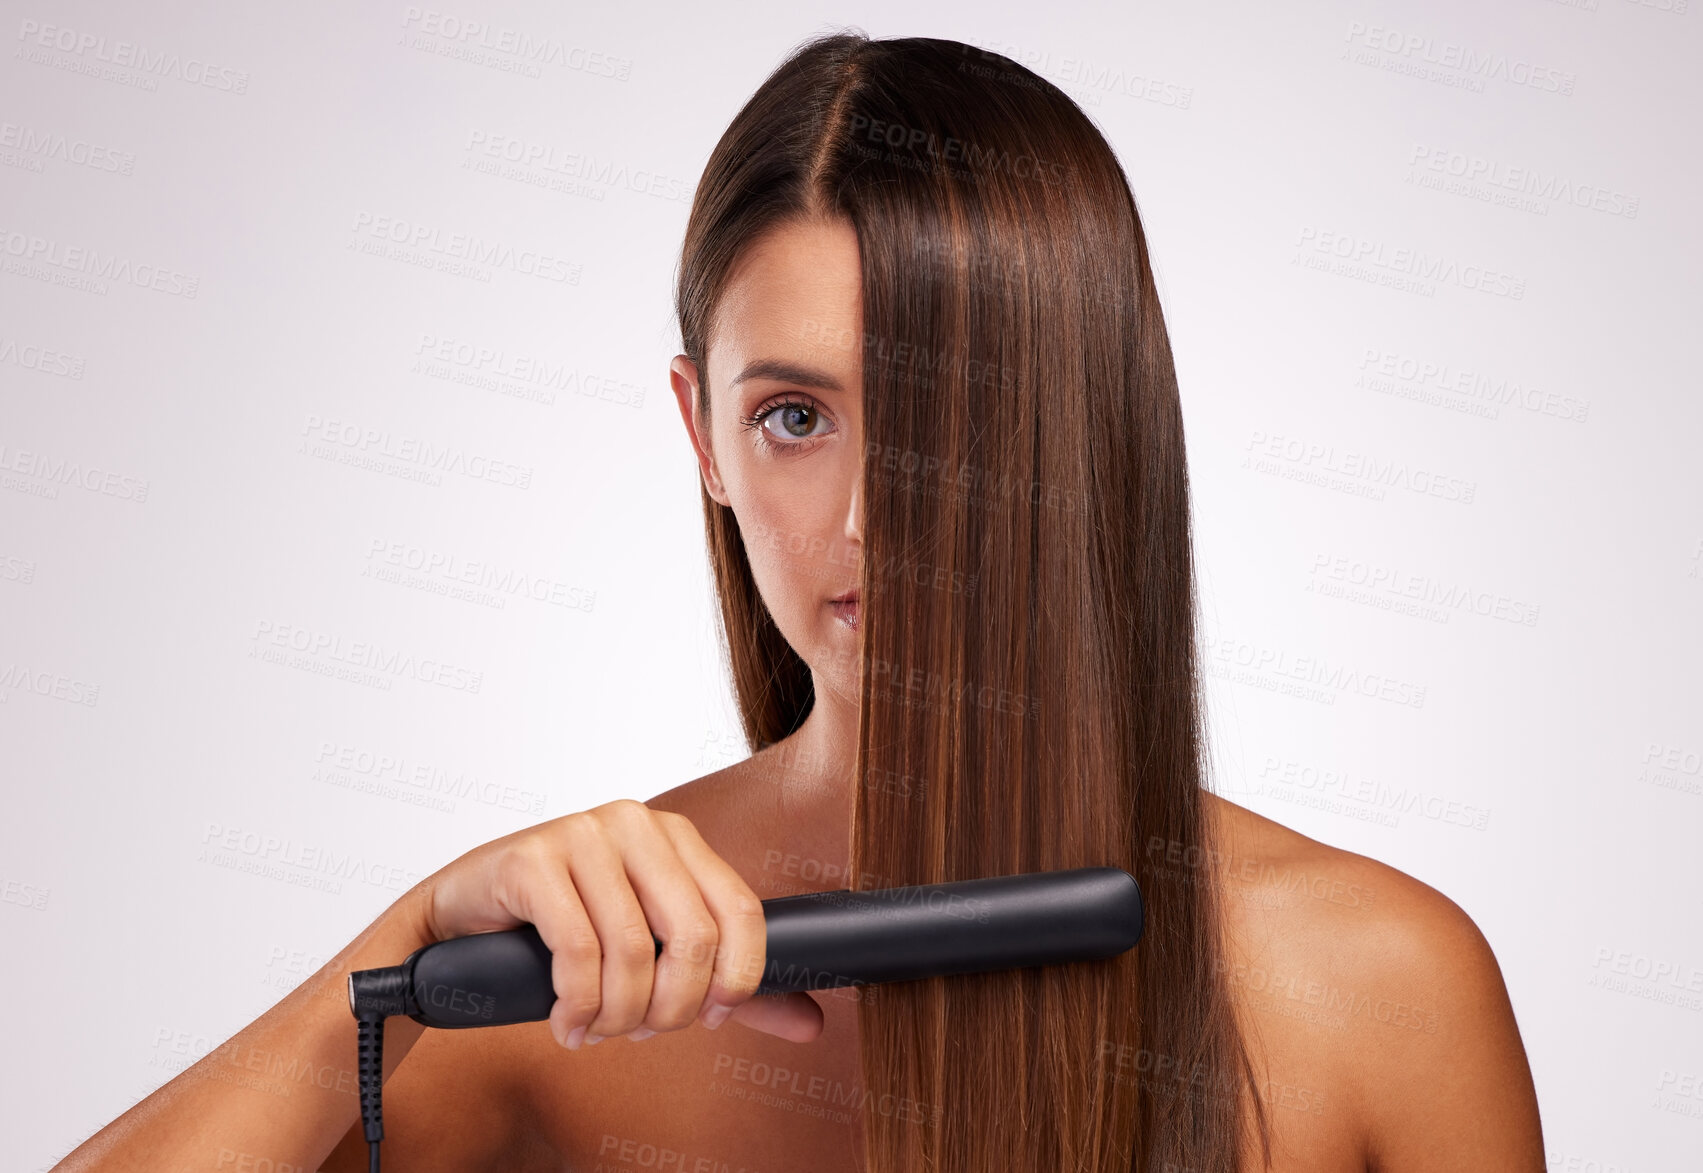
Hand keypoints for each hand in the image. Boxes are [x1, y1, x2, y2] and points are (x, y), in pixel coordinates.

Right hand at [409, 799, 823, 1047]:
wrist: (460, 917)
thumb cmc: (564, 932)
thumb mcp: (654, 953)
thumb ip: (730, 986)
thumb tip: (812, 1025)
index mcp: (679, 837)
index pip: (744, 912)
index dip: (737, 981)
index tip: (709, 1018)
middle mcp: (637, 823)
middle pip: (695, 938)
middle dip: (671, 1009)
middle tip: (641, 1034)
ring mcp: (583, 833)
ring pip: (634, 953)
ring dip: (618, 1016)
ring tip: (597, 1031)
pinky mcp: (532, 858)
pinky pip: (578, 952)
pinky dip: (578, 1006)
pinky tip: (567, 1022)